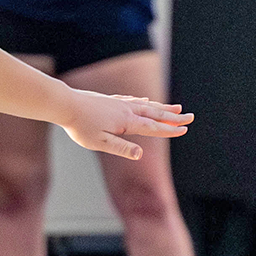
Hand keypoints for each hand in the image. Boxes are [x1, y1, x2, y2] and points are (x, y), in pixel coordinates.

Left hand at [58, 90, 191, 159]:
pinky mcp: (110, 100)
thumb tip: (140, 155)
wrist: (65, 104)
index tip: (184, 129)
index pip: (153, 127)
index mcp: (126, 122)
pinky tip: (146, 100)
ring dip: (162, 108)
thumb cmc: (80, 126)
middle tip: (191, 117)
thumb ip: (121, 148)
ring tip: (176, 108)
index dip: (169, 130)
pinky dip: (144, 102)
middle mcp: (126, 110)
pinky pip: (133, 100)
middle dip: (173, 117)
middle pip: (155, 114)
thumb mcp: (99, 142)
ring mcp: (119, 103)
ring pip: (146, 105)